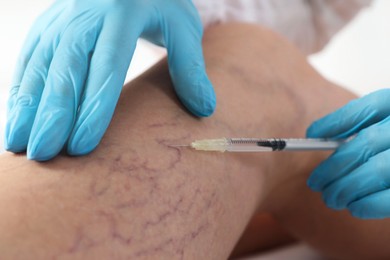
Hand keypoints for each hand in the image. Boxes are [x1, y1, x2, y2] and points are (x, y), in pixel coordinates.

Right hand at [5, 0, 215, 160]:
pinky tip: (15, 118)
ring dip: (27, 107)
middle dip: (52, 115)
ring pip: (39, 65)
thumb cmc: (161, 5)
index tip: (81, 146)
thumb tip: (205, 109)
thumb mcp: (183, 29)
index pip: (107, 67)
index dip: (93, 108)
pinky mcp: (47, 25)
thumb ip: (191, 68)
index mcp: (123, 15)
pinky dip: (20, 89)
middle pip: (65, 69)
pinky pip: (29, 58)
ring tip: (18, 144)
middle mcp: (85, 15)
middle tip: (42, 155)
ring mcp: (61, 19)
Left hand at [306, 89, 389, 218]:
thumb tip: (320, 136)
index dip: (337, 121)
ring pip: (379, 169)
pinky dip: (369, 204)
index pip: (372, 106)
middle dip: (335, 165)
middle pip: (369, 141)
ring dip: (347, 187)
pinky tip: (355, 207)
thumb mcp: (389, 128)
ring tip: (331, 198)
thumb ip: (365, 127)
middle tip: (315, 183)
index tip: (312, 135)